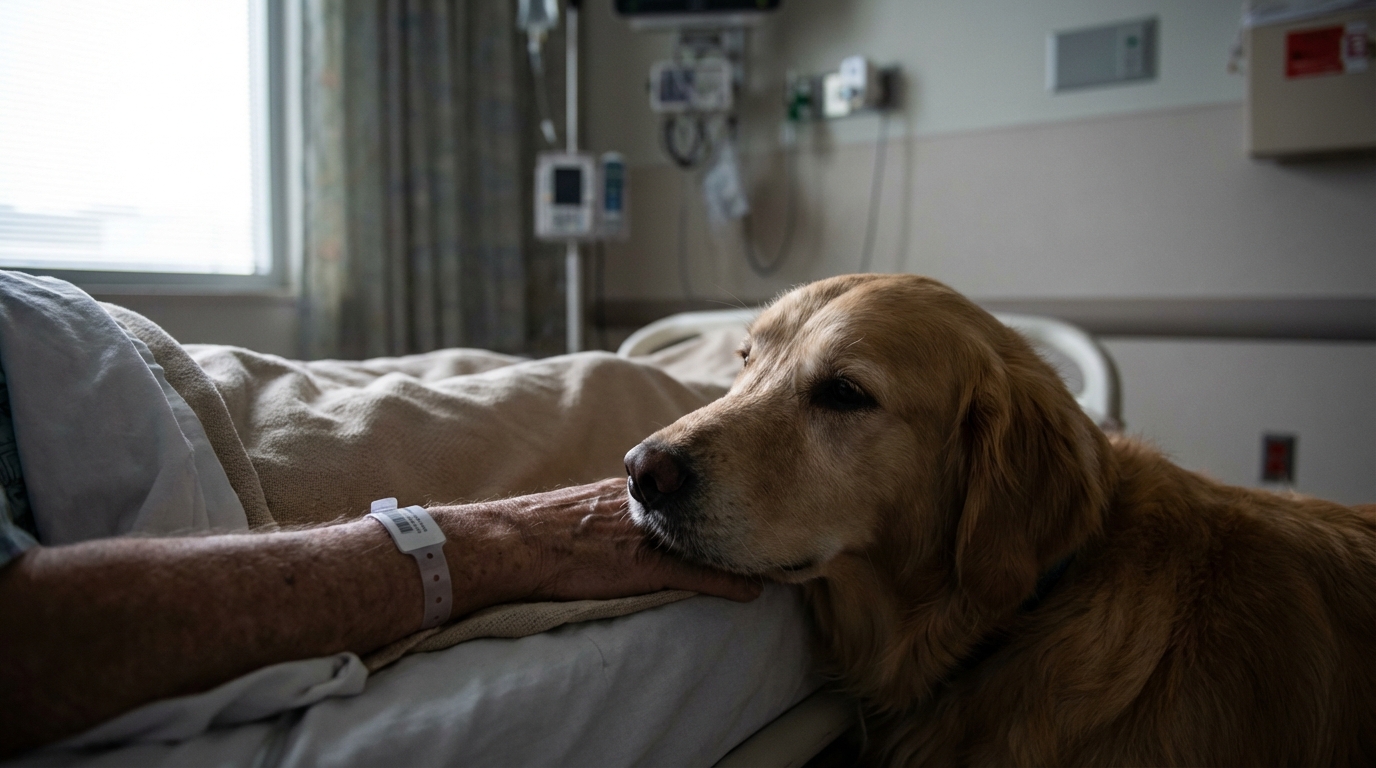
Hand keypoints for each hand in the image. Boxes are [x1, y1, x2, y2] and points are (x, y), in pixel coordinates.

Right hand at [436, 479, 760, 604]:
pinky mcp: (646, 566)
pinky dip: (727, 582)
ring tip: (786, 547)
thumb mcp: (593, 507)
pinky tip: (755, 590)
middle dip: (752, 501)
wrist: (515, 543)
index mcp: (640, 490)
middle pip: (715, 499)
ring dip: (747, 540)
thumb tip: (659, 515)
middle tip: (792, 503)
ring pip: (714, 532)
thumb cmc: (545, 529)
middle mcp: (654, 505)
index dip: (729, 484)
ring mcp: (653, 535)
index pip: (696, 480)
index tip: (764, 478)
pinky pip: (697, 574)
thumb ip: (628, 507)